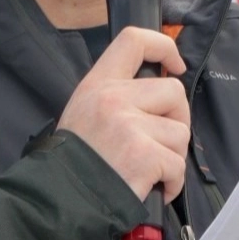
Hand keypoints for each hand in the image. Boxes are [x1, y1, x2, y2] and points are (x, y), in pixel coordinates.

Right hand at [57, 27, 190, 202]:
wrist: (58, 198)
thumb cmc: (73, 162)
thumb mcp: (84, 112)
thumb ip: (116, 97)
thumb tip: (157, 98)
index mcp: (98, 84)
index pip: (134, 41)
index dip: (163, 47)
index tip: (175, 65)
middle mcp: (114, 98)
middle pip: (173, 91)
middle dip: (177, 118)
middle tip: (161, 141)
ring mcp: (130, 125)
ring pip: (180, 131)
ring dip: (172, 155)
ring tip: (150, 170)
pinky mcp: (144, 155)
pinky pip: (178, 164)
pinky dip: (172, 182)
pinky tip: (154, 188)